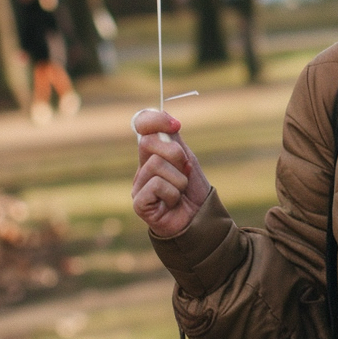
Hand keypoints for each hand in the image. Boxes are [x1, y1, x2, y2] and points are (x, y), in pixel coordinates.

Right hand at [131, 108, 211, 237]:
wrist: (200, 218)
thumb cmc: (193, 190)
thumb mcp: (186, 158)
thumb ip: (173, 140)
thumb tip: (167, 120)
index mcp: (151, 153)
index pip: (142, 125)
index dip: (155, 119)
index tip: (176, 125)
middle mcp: (141, 167)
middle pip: (148, 142)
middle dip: (175, 154)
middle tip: (186, 169)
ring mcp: (137, 186)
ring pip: (156, 164)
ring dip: (178, 178)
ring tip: (180, 191)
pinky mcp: (138, 203)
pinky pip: (156, 185)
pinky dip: (173, 193)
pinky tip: (173, 203)